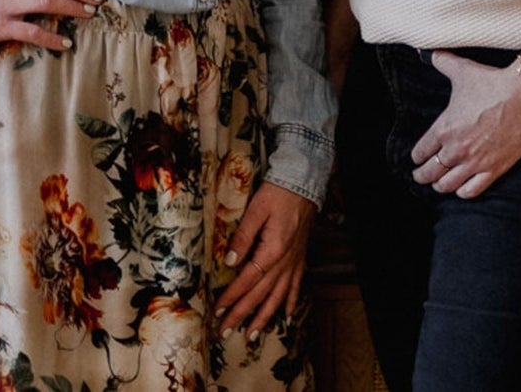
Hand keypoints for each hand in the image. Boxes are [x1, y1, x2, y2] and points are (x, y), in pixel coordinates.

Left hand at [213, 182, 316, 337]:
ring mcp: (294, 262)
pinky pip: (296, 286)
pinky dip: (290, 303)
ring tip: (251, 336)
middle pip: (260, 294)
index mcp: (273, 250)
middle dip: (242, 315)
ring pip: (278, 296)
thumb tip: (229, 262)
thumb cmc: (277, 194)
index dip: (232, 297)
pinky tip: (286, 317)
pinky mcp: (300, 258)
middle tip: (226, 333)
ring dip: (264, 318)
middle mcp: (285, 262)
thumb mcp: (256, 210)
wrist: (302, 184)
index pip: (248, 280)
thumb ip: (242, 237)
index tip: (218, 310)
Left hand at [409, 50, 520, 198]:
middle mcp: (456, 149)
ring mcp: (475, 162)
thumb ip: (442, 62)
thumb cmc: (492, 82)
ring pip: (447, 185)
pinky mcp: (494, 169)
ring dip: (439, 186)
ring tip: (438, 184)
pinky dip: (462, 192)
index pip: (421, 151)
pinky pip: (471, 191)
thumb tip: (431, 52)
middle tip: (420, 176)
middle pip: (430, 172)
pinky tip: (460, 189)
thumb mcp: (463, 70)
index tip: (416, 158)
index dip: (416, 156)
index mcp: (444, 128)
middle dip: (422, 175)